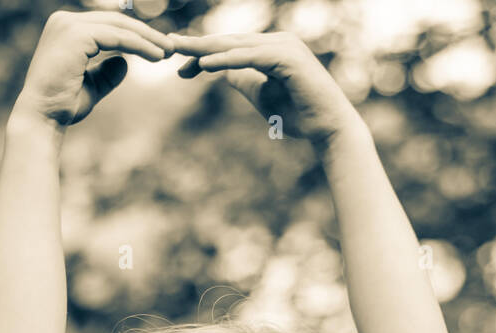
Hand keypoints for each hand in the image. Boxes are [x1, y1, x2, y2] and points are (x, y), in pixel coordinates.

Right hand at [14, 8, 174, 127]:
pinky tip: (156, 56)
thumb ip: (106, 73)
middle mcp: (65, 20)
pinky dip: (139, 45)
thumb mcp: (90, 86)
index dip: (134, 34)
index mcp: (66, 29)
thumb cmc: (62, 106)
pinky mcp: (77, 35)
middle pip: (115, 20)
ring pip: (119, 26)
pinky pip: (117, 36)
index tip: (157, 48)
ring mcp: (69, 25)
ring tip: (168, 52)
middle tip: (170, 47)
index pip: (107, 25)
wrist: (42, 118)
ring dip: (147, 38)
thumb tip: (125, 63)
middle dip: (146, 33)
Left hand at [169, 30, 359, 145]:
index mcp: (269, 48)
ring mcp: (283, 46)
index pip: (230, 48)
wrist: (327, 129)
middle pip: (229, 41)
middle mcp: (276, 40)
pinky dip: (228, 60)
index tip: (179, 68)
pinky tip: (207, 65)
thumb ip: (241, 78)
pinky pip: (251, 57)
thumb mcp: (260, 94)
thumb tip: (220, 69)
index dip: (203, 56)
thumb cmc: (298, 115)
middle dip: (198, 46)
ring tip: (180, 52)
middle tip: (168, 47)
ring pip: (236, 46)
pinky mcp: (288, 58)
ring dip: (207, 49)